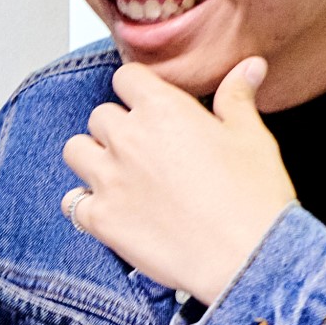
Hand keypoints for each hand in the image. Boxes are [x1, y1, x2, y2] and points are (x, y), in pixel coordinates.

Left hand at [60, 56, 296, 305]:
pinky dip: (85, 205)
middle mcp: (127, 138)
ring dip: (91, 157)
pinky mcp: (101, 218)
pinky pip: (72, 202)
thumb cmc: (253, 197)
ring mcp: (109, 179)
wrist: (246, 258)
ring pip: (75, 150)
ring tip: (117, 173)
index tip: (149, 105)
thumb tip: (248, 66)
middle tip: (143, 148)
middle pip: (99, 115)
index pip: (126, 78)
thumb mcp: (252, 137)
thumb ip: (237, 97)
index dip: (137, 90)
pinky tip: (108, 211)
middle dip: (118, 127)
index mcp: (162, 109)